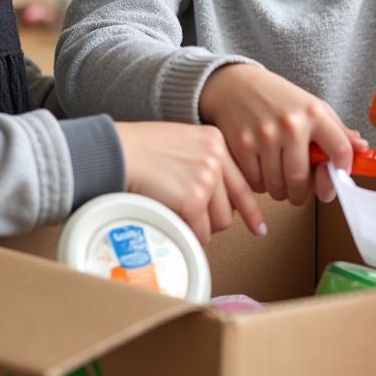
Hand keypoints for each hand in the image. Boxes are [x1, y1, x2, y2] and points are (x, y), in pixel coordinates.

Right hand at [114, 121, 265, 244]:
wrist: (117, 151)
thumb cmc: (139, 149)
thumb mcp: (181, 143)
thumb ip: (201, 162)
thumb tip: (213, 196)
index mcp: (215, 140)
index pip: (243, 180)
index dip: (250, 208)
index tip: (258, 226)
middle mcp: (216, 156)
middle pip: (230, 207)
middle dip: (212, 219)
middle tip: (192, 219)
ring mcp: (206, 177)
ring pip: (218, 223)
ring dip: (199, 227)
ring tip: (177, 216)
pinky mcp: (193, 199)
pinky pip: (199, 232)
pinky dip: (186, 234)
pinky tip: (173, 223)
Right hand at [199, 64, 365, 204]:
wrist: (235, 84)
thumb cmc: (278, 98)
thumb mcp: (311, 105)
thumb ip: (337, 129)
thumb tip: (363, 148)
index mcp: (313, 113)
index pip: (340, 151)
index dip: (341, 172)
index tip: (335, 176)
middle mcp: (290, 124)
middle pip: (301, 181)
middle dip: (302, 194)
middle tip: (299, 189)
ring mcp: (264, 135)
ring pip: (277, 186)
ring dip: (280, 191)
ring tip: (278, 177)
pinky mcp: (241, 145)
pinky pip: (255, 183)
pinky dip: (260, 184)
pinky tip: (261, 170)